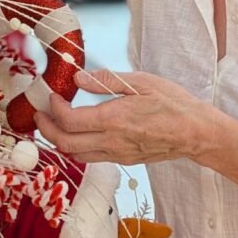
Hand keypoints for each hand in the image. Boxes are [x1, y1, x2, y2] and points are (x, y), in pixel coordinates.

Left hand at [34, 69, 216, 164]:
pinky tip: (79, 132)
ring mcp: (117, 154)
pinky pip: (91, 157)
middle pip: (65, 143)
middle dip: (46, 129)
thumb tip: (78, 78)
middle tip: (40, 114)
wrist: (196, 133)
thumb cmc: (173, 104)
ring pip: (75, 155)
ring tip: (54, 123)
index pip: (69, 120)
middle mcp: (111, 141)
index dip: (53, 108)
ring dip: (59, 140)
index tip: (52, 96)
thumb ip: (106, 80)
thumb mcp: (142, 82)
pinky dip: (76, 146)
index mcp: (113, 119)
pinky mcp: (124, 159)